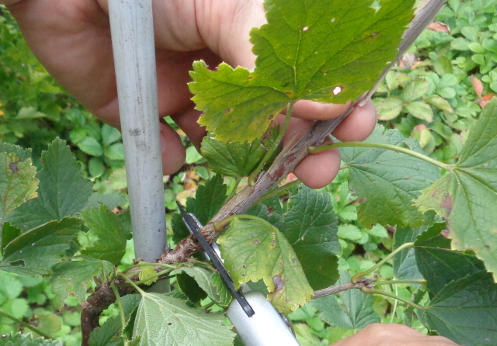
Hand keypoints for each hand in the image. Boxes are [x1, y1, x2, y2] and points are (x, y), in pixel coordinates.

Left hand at [5, 0, 376, 185]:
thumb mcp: (227, 9)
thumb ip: (273, 60)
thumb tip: (330, 105)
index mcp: (252, 31)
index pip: (309, 74)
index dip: (337, 102)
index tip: (355, 126)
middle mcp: (224, 64)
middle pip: (276, 117)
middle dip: (301, 147)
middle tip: (316, 171)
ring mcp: (184, 91)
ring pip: (228, 143)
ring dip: (246, 165)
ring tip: (256, 179)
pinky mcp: (141, 116)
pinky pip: (167, 153)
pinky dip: (174, 163)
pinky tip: (177, 153)